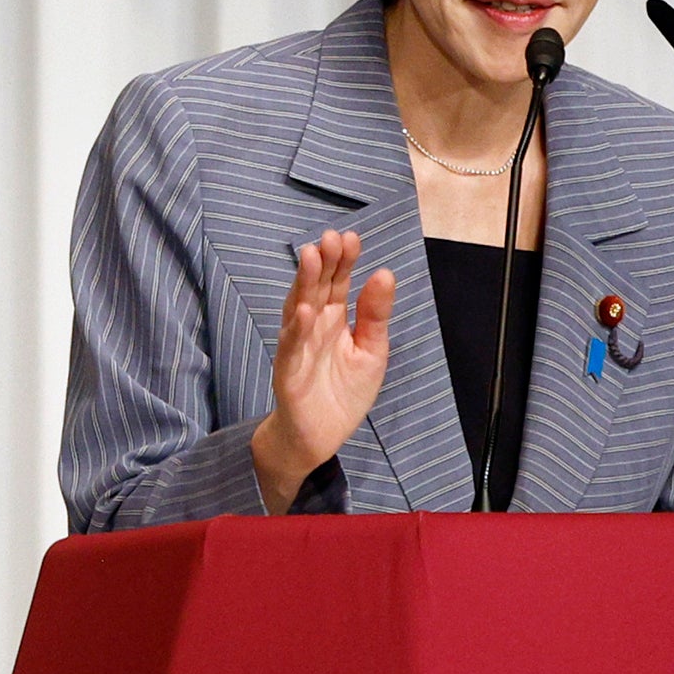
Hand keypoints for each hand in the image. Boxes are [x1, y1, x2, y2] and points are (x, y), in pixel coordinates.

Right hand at [251, 229, 393, 510]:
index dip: (344, 260)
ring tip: (312, 256)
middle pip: (317, 287)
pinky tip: (304, 311)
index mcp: (333, 318)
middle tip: (332, 236)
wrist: (319, 437)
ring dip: (304, 283)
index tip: (352, 237)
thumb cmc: (343, 392)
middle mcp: (312, 326)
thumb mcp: (371, 351)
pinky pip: (291, 347)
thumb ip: (375, 316)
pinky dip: (296, 329)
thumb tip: (384, 273)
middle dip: (324, 262)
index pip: (338, 282)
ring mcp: (298, 346)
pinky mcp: (288, 371)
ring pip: (299, 307)